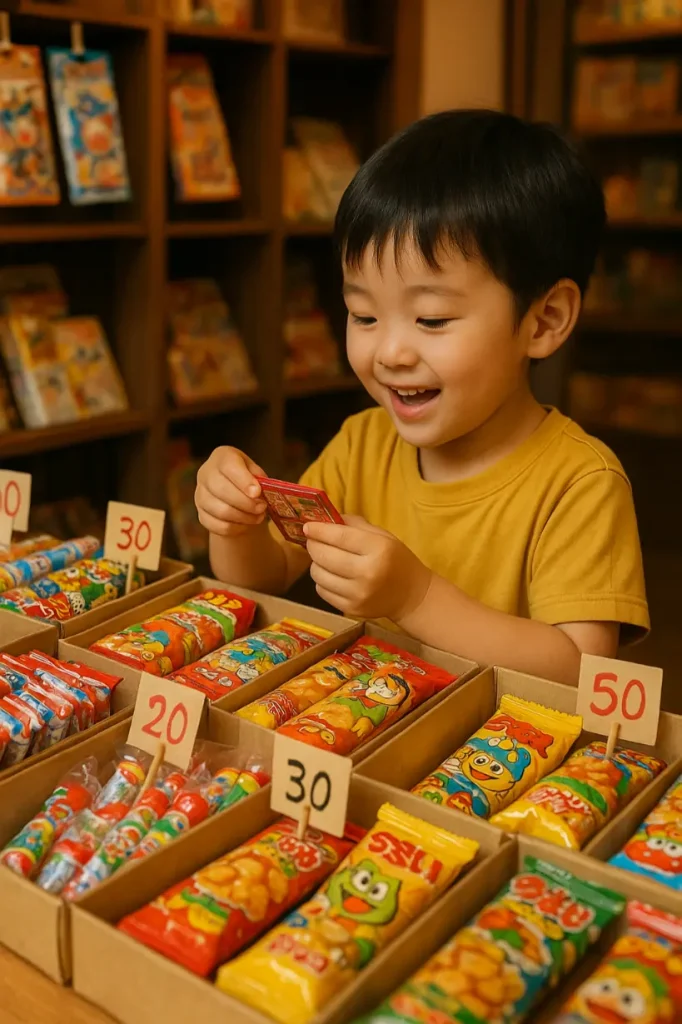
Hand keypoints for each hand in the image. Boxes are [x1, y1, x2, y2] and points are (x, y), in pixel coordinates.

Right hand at [195, 447, 266, 538]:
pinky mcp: (201, 515)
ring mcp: (200, 495)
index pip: (228, 466)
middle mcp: (205, 474)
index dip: (243, 480)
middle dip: (246, 502)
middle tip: (262, 507)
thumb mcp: (256, 472)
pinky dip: (236, 528)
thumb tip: (257, 493)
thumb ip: (258, 479)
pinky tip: (246, 524)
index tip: (257, 492)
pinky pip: (218, 526)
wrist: (234, 493)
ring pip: (221, 511)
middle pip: (222, 490)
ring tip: (258, 516)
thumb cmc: (248, 478)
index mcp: (222, 457)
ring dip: (244, 517)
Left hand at [304, 515, 432, 621]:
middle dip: (313, 545)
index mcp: (378, 549)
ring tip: (325, 559)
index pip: (340, 537)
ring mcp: (358, 594)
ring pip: (318, 574)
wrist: (411, 595)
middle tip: (313, 540)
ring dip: (316, 563)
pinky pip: (321, 591)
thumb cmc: (396, 560)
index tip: (307, 526)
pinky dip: (322, 580)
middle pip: (324, 556)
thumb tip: (323, 519)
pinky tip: (332, 575)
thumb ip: (353, 525)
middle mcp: (367, 573)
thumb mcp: (382, 536)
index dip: (319, 530)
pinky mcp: (351, 609)